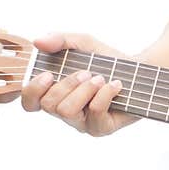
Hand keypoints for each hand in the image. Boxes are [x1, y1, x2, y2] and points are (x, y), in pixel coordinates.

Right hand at [21, 33, 139, 136]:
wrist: (138, 73)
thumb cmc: (107, 60)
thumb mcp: (82, 44)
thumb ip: (60, 40)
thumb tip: (37, 42)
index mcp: (56, 94)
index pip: (30, 103)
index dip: (33, 90)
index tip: (48, 74)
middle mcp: (66, 112)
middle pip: (50, 105)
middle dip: (67, 84)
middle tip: (87, 72)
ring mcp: (83, 123)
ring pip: (67, 111)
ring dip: (84, 90)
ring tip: (100, 78)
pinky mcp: (102, 128)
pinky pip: (95, 113)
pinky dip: (105, 94)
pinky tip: (115, 85)